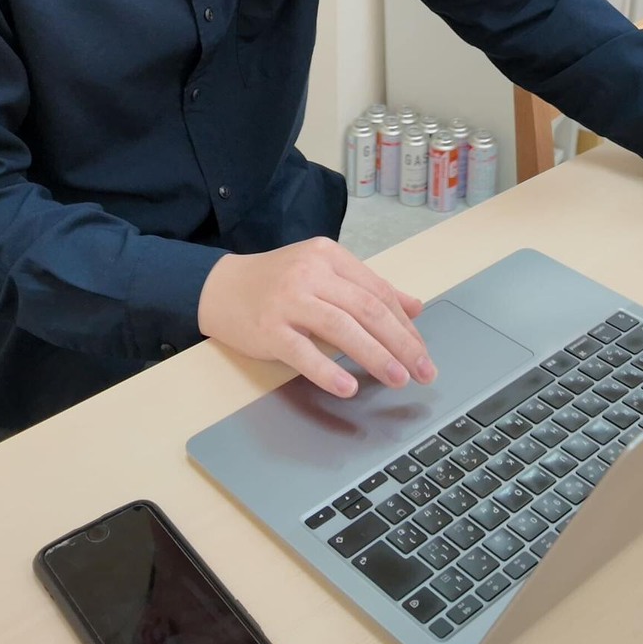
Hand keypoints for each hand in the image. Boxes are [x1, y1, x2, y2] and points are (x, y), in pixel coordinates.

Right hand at [197, 237, 435, 396]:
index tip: (422, 352)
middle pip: (367, 309)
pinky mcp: (268, 327)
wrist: (219, 287)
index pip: (378, 291)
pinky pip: (303, 351)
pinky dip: (327, 370)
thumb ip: (367, 288)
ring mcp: (288, 299)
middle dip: (401, 343)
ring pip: (342, 327)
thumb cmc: (276, 282)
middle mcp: (311, 272)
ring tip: (398, 379)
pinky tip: (347, 387)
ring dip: (376, 356)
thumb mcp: (323, 273)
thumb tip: (415, 307)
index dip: (406, 325)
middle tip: (423, 372)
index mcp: (329, 256)